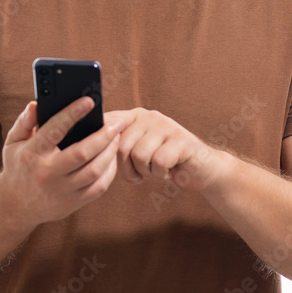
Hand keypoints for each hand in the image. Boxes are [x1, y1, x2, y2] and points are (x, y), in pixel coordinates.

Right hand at [0, 98, 122, 225]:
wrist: (15, 206)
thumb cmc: (18, 167)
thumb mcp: (13, 142)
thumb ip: (25, 121)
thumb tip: (37, 104)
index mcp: (32, 153)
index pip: (54, 130)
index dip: (73, 114)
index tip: (89, 101)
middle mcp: (48, 173)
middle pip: (83, 153)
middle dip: (104, 135)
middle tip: (118, 122)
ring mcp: (61, 190)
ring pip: (95, 170)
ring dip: (111, 151)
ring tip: (116, 137)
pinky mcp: (73, 203)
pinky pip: (99, 187)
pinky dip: (110, 170)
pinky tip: (112, 157)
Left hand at [106, 108, 226, 191]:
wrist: (201, 169)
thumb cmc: (164, 162)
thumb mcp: (138, 151)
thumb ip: (119, 146)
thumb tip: (91, 149)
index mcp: (135, 116)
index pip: (109, 122)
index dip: (101, 142)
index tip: (100, 158)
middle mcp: (150, 116)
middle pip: (121, 145)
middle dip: (126, 169)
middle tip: (138, 176)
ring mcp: (167, 126)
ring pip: (139, 155)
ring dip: (145, 173)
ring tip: (155, 172)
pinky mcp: (182, 141)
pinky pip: (158, 162)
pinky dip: (160, 174)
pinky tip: (168, 173)